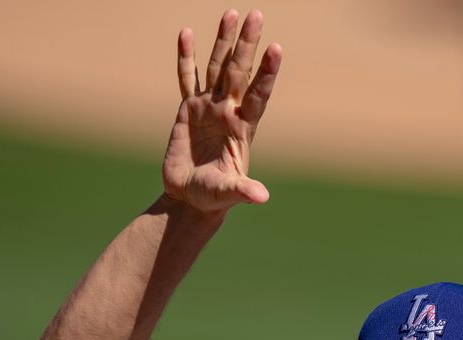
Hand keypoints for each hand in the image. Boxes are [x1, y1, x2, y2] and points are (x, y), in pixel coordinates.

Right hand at [161, 10, 281, 212]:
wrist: (190, 198)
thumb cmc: (213, 197)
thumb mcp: (228, 193)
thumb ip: (243, 191)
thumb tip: (262, 197)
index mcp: (242, 128)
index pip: (258, 95)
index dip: (266, 73)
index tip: (277, 49)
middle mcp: (228, 111)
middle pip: (239, 71)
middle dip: (247, 44)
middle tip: (256, 14)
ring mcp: (209, 107)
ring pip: (217, 67)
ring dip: (224, 41)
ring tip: (231, 14)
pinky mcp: (188, 109)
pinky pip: (187, 78)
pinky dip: (186, 57)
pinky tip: (187, 33)